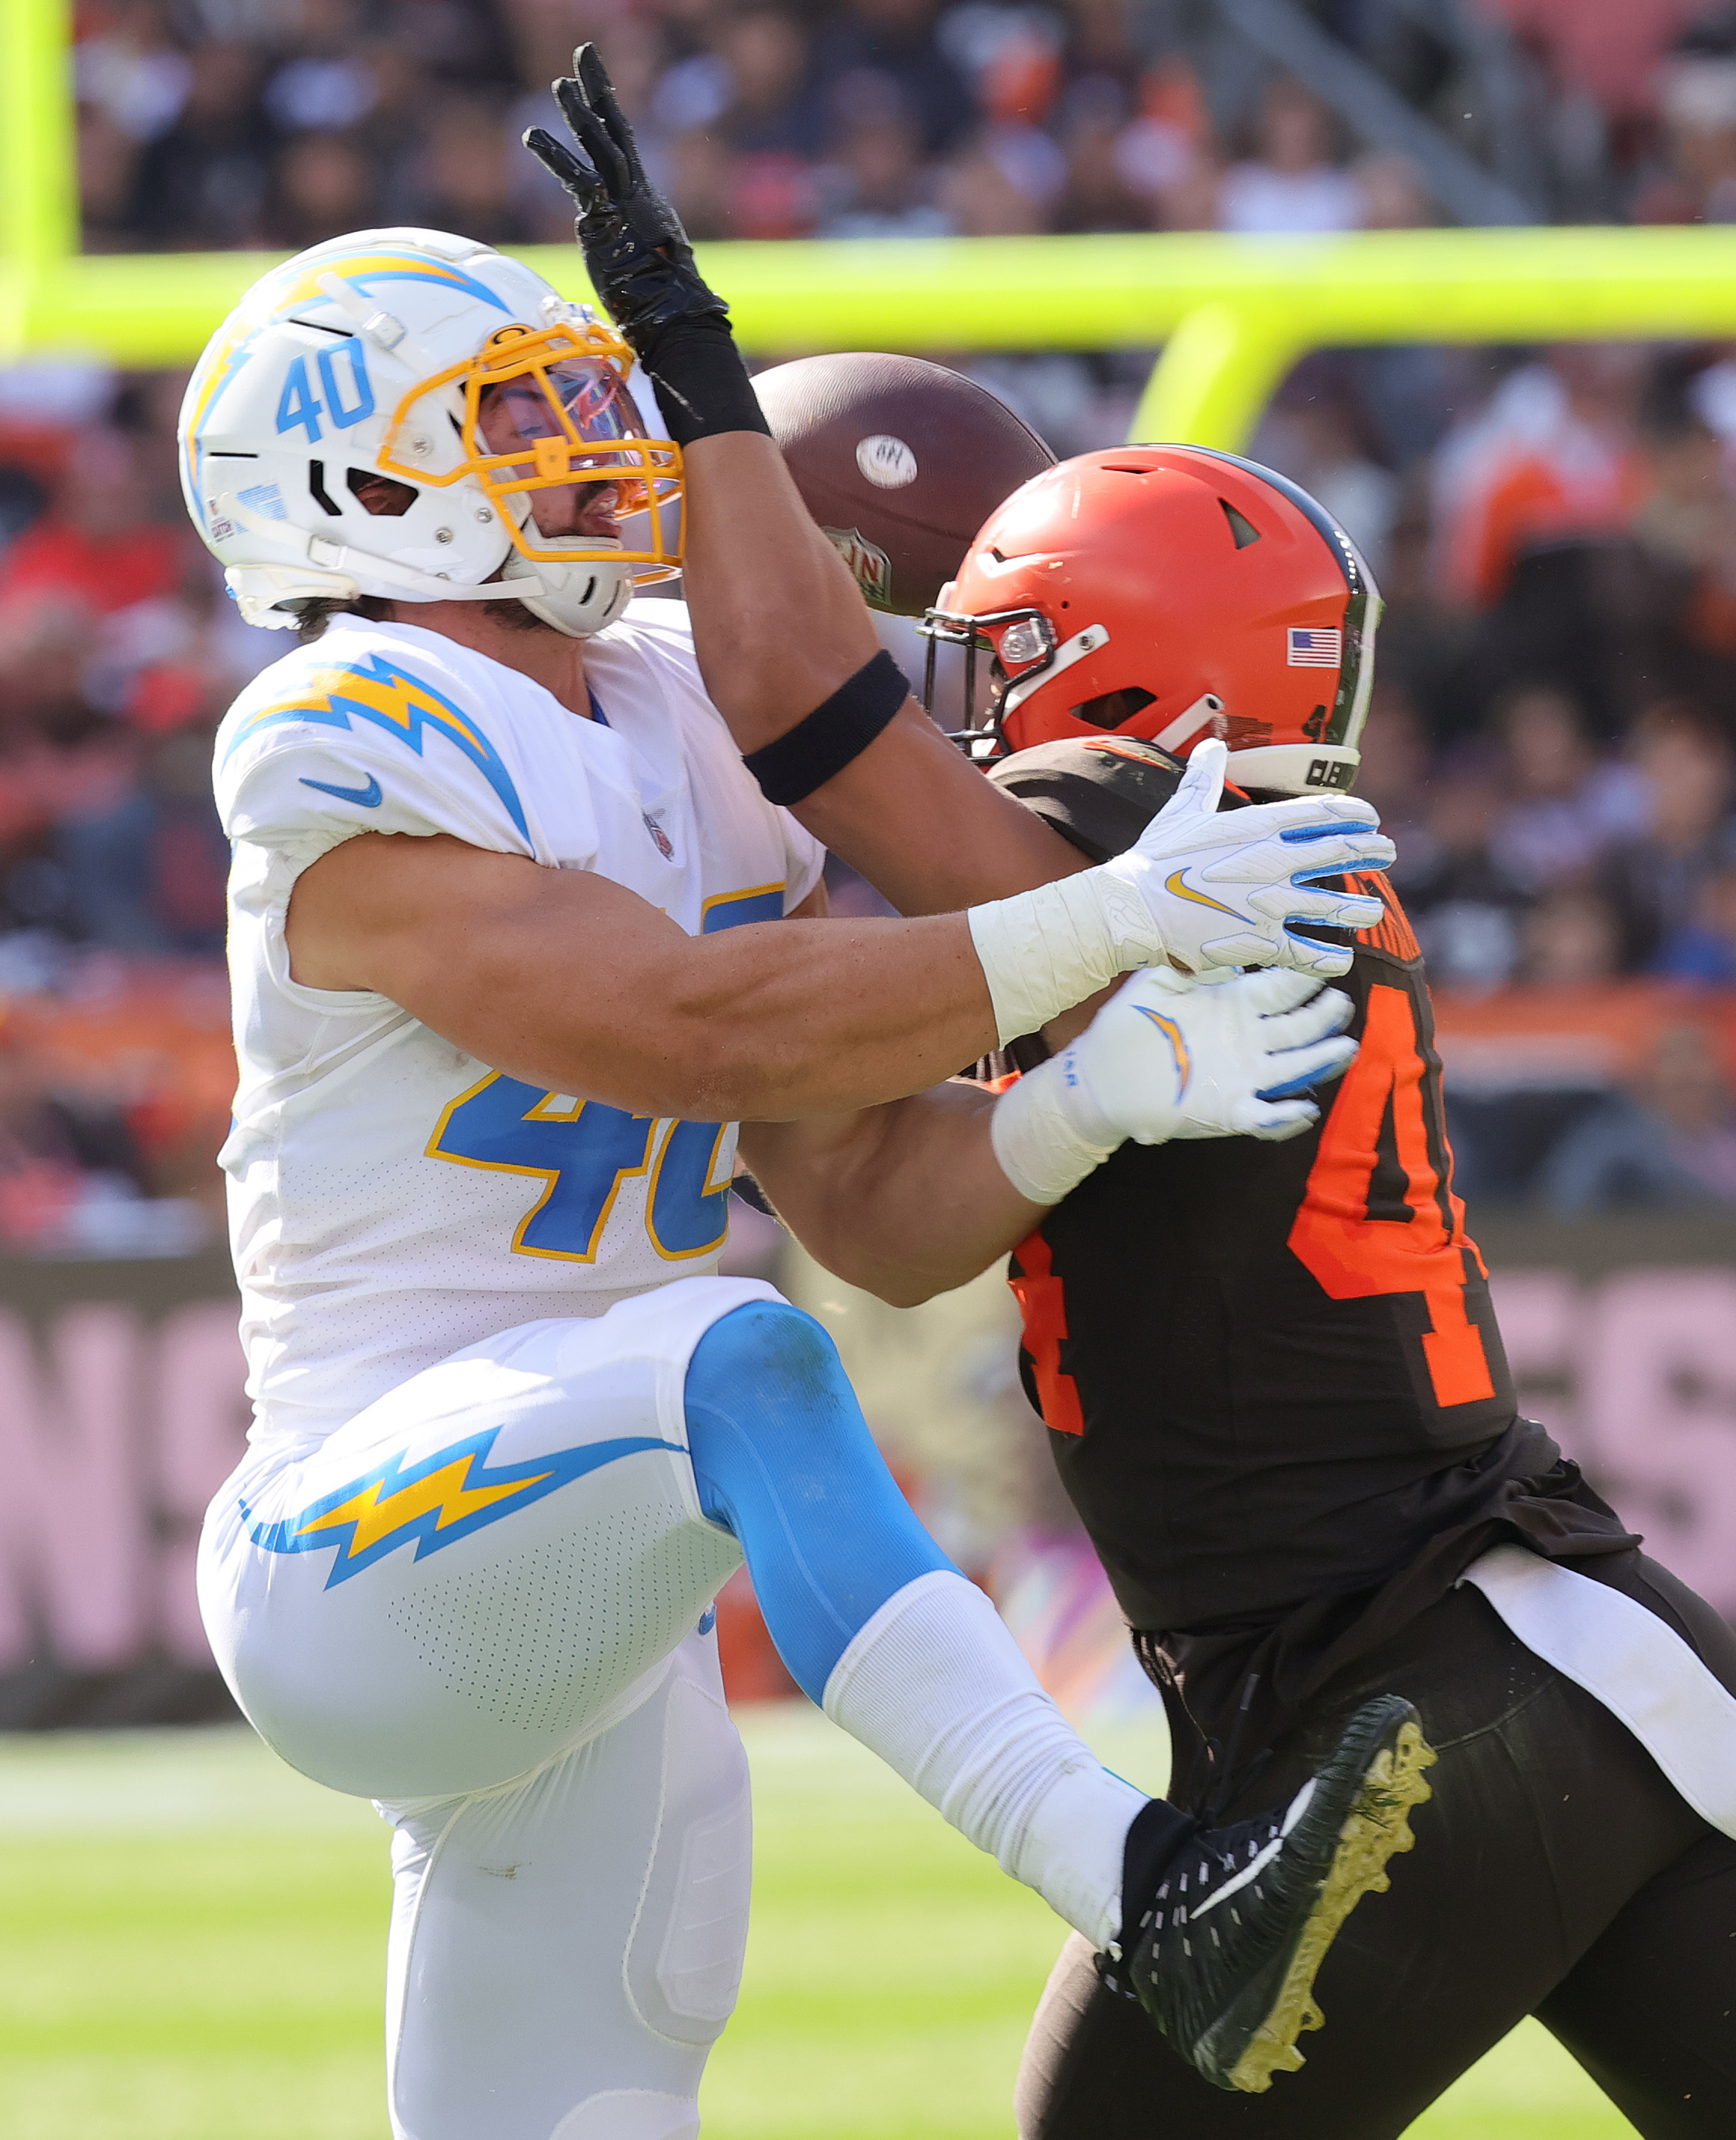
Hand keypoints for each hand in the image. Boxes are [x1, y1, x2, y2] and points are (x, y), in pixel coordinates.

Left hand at [524, 45, 726, 348]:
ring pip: (601, 146)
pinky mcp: (606, 219)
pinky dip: (555, 156)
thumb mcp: (644, 264)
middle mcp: (636, 193)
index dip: (608, 112)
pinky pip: (578, 179)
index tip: (595, 83)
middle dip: (599, 90)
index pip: (623, 146)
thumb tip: (620, 249)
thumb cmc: (662, 303)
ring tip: (560, 84)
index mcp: (645, 200)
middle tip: (584, 53)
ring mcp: (623, 203)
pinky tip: (531, 136)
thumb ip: (629, 244)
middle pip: (615, 130)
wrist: (675, 316)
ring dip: (581, 113)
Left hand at [990, 966, 1355, 1204]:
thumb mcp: (1162, 980)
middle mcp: (1247, 1039)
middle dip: (1324, 1015)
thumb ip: (1197, 960)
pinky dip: (1287, 1115)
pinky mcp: (1230, 1111)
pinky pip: (1266, 1116)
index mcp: (1234, 1004)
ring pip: (1294, 1067)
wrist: (1101, 1075)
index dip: (1306, 976)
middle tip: (1341, 1003)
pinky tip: (1304, 1107)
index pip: (1282, 987)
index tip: (1331, 959)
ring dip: (1321, 1059)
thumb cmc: (1131, 1022)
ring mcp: (1243, 1076)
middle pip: (1300, 1026)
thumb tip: (1231, 931)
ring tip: (1346, 1048)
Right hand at [1098, 739, 1395, 980]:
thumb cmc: (1155, 859)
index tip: (1371, 818)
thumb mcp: (1182, 809)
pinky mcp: (1261, 941)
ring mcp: (1271, 903)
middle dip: (1371, 851)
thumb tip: (1211, 744)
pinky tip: (1341, 958)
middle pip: (1340, 852)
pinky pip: (1309, 953)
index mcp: (1258, 826)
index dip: (1355, 813)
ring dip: (1359, 906)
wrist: (1134, 908)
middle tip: (1388, 852)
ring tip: (1372, 909)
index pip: (1323, 812)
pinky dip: (1329, 957)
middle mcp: (1273, 861)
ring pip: (1335, 906)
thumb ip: (1204, 776)